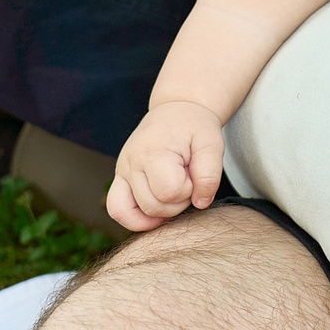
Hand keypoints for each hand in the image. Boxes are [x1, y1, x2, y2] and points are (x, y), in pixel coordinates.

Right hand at [106, 99, 225, 230]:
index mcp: (153, 152)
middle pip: (153, 207)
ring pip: (135, 214)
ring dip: (161, 211)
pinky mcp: (120, 179)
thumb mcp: (212, 143)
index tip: (194, 173)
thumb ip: (210, 174)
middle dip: (178, 202)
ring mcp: (122, 172)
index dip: (189, 189)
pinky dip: (136, 219)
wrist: (176, 110)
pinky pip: (117, 211)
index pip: (170, 192)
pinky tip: (157, 213)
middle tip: (186, 180)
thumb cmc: (195, 127)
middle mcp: (131, 164)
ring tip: (173, 191)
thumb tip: (201, 203)